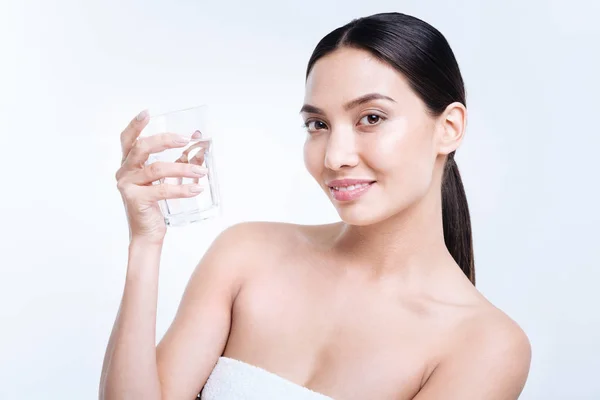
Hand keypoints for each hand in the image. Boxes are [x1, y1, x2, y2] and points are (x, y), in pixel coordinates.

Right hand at [115, 110, 206, 242]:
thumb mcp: (165, 179)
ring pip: (156, 169)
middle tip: (185, 139)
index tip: (147, 112)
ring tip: (201, 171)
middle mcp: (124, 172)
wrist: (147, 233)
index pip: (128, 139)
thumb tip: (198, 143)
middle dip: (165, 140)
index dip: (136, 125)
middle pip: (141, 148)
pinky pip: (162, 190)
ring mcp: (128, 186)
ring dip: (182, 168)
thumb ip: (178, 161)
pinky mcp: (136, 200)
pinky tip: (196, 188)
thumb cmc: (155, 204)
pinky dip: (182, 188)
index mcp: (129, 164)